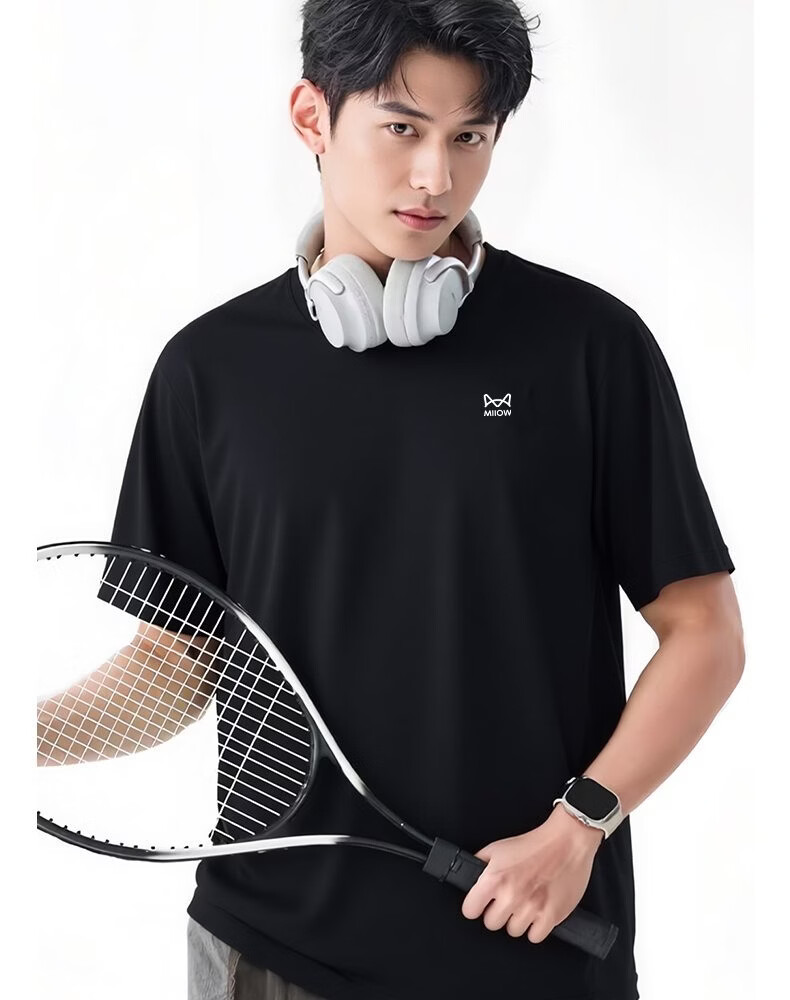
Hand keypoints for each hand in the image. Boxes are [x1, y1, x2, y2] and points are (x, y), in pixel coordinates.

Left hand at [460, 804, 603, 943]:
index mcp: (494, 878)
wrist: (566, 842)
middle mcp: (511, 895)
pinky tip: (538, 911)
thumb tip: (468, 878)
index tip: (482, 904)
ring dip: (518, 919)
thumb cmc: (534, 843)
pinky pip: (535, 937)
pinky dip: (536, 927)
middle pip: (492, 923)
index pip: (470, 910)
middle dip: (498, 912)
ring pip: (514, 931)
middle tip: (508, 899)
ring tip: (525, 902)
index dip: (476, 906)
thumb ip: (480, 865)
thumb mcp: (497, 848)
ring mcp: (531, 907)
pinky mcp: (551, 915)